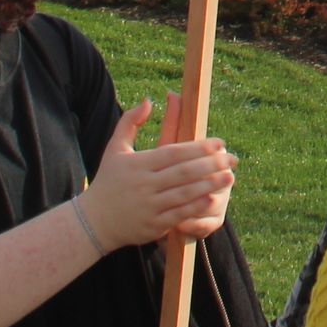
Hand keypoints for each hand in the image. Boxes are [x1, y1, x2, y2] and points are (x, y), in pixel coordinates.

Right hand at [84, 98, 234, 249]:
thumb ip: (130, 122)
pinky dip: (196, 207)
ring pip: (184, 194)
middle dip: (211, 165)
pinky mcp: (152, 226)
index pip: (173, 153)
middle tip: (233, 159)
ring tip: (230, 177)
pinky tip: (213, 198)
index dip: (198, 148)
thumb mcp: (114, 149)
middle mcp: (144, 185)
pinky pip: (178, 215)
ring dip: (209, 185)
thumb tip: (149, 100)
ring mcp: (148, 207)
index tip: (219, 143)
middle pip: (183, 173)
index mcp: (138, 164)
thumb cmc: (108, 181)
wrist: (92, 222)